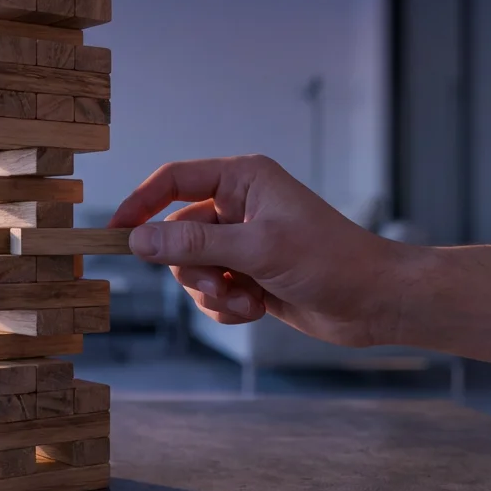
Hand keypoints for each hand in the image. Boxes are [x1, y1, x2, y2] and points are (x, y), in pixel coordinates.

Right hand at [109, 155, 410, 346]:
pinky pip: (211, 292)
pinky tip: (256, 311)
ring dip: (212, 293)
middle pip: (177, 232)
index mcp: (243, 180)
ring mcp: (243, 242)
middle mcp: (239, 206)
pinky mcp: (249, 275)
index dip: (141, 205)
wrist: (376, 303)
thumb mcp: (257, 249)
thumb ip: (193, 242)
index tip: (115, 234)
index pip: (173, 181)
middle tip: (219, 284)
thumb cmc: (330, 262)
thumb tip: (138, 240)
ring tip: (246, 301)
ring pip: (192, 268)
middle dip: (193, 267)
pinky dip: (226, 306)